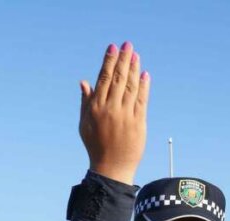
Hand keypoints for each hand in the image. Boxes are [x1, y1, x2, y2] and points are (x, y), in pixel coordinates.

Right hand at [79, 41, 149, 184]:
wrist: (112, 167)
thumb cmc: (96, 145)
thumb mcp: (84, 123)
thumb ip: (86, 101)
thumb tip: (84, 81)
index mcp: (96, 107)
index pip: (104, 78)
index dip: (109, 61)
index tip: (113, 48)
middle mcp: (111, 109)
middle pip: (119, 79)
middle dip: (123, 60)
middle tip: (128, 45)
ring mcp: (126, 116)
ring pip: (131, 87)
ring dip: (134, 69)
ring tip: (136, 55)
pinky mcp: (139, 123)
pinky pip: (142, 101)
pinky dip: (144, 87)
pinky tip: (145, 75)